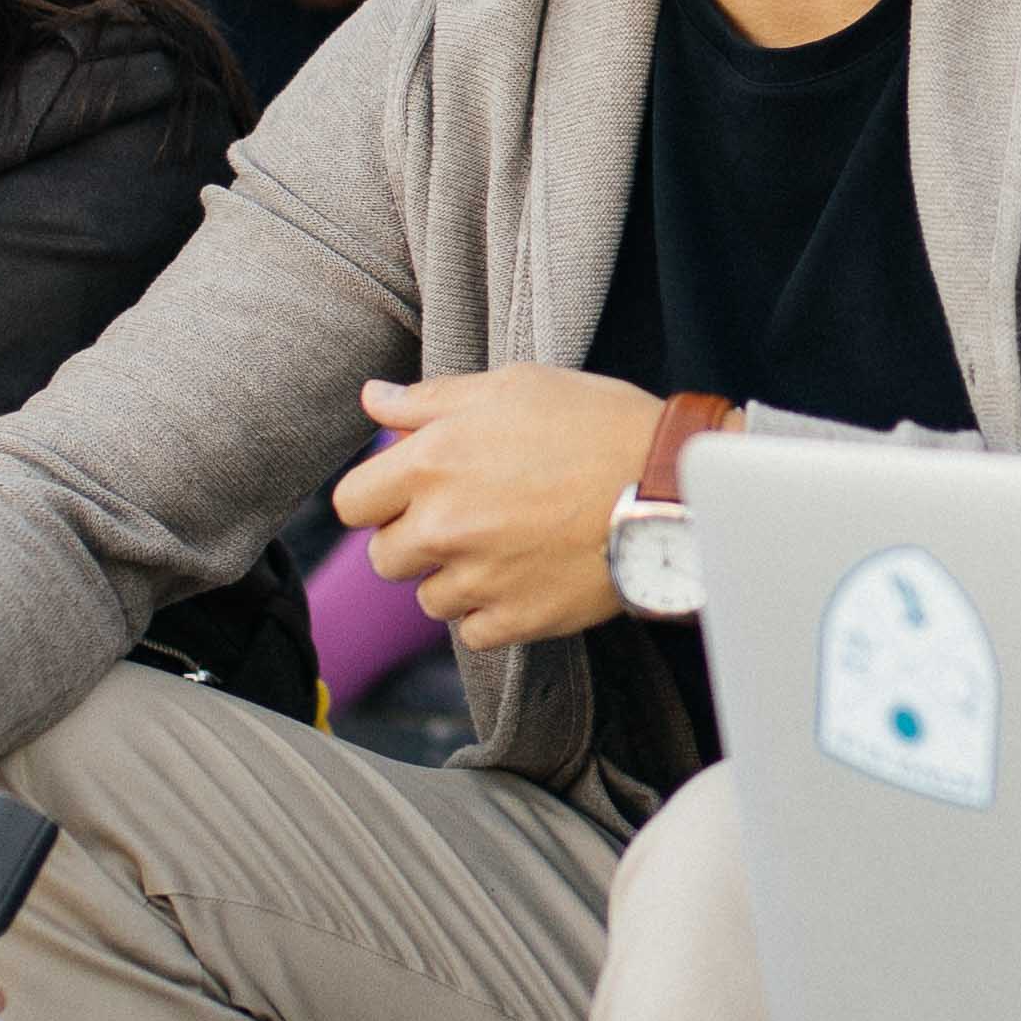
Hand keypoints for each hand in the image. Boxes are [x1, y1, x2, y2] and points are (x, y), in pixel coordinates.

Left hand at [334, 367, 664, 649]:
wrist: (669, 484)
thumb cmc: (596, 423)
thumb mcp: (512, 387)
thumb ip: (430, 399)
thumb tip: (372, 401)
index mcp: (431, 463)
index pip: (351, 504)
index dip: (378, 497)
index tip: (410, 493)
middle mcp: (443, 526)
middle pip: (384, 558)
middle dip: (415, 540)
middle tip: (467, 518)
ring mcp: (479, 580)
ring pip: (428, 599)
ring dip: (455, 579)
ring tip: (505, 548)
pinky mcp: (517, 620)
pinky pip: (473, 633)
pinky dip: (492, 613)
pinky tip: (525, 579)